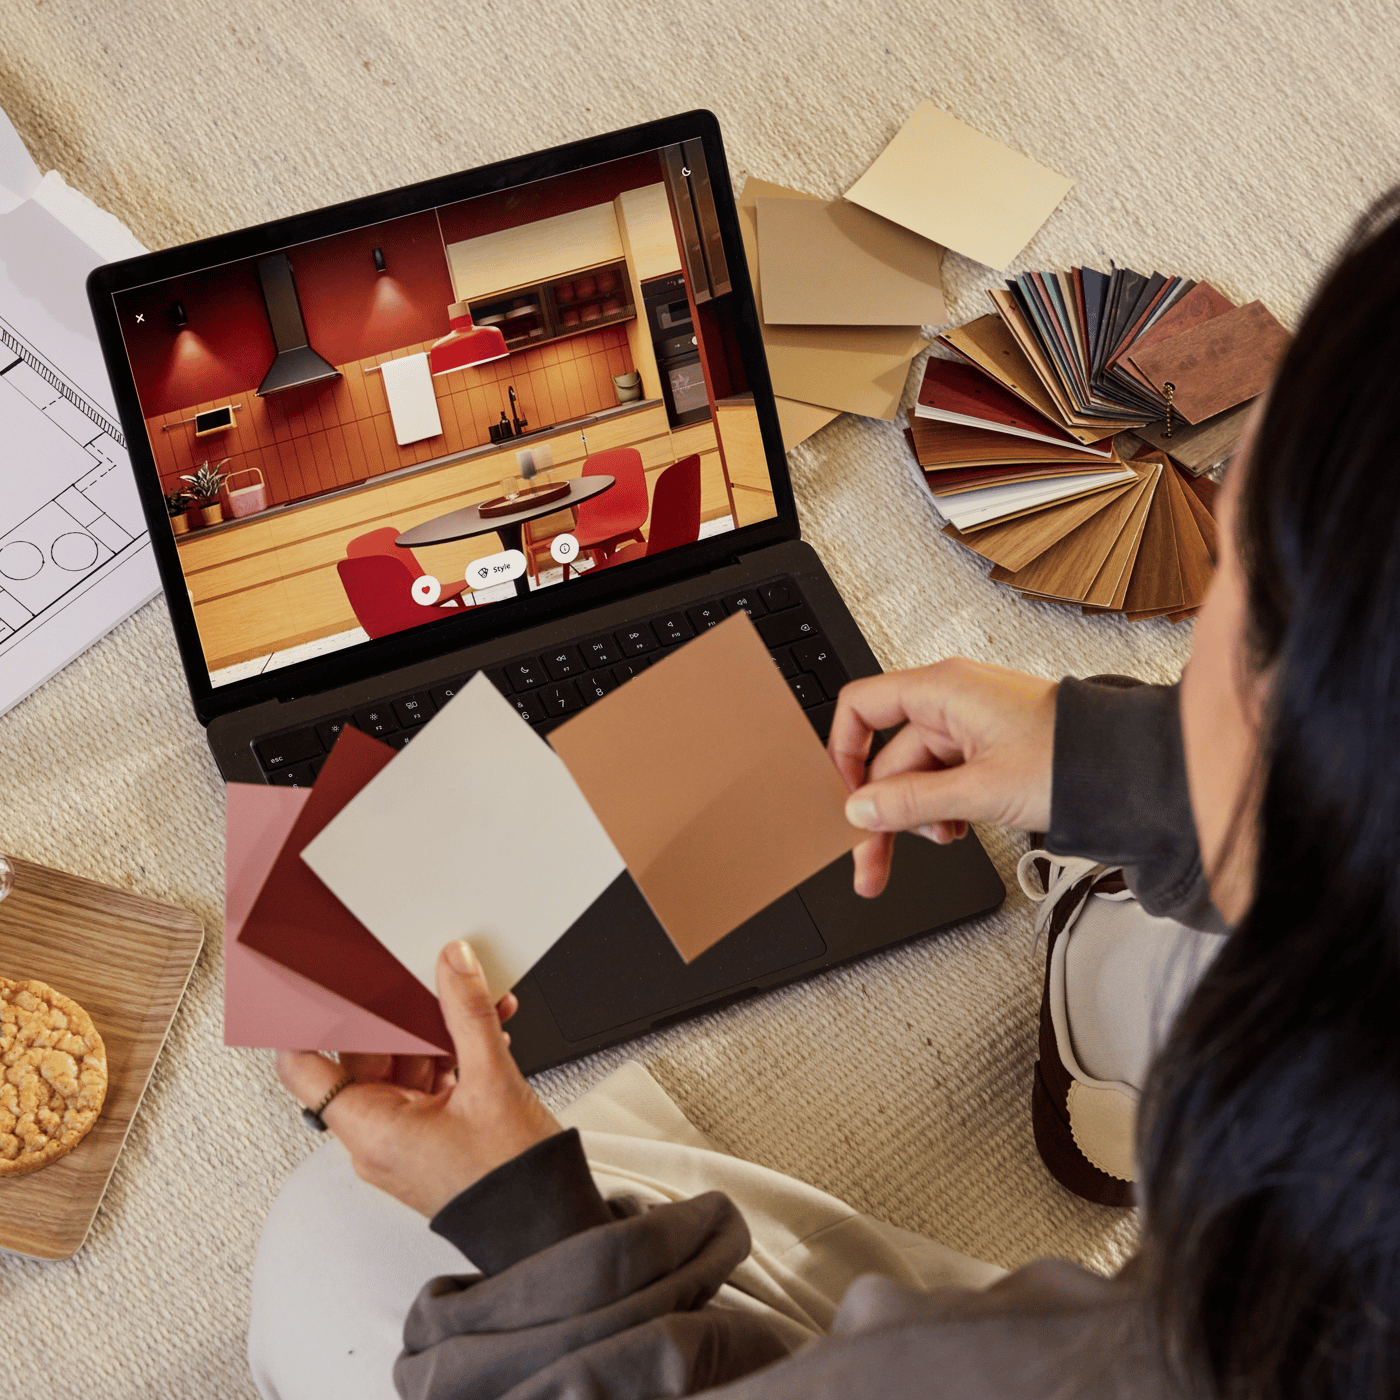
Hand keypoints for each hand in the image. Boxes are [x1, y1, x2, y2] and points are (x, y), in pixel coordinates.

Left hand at [277, 941, 560, 1217]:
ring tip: (474, 1011)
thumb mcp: (492, 1081)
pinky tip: (484, 1037)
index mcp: (371, 1129)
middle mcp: (377, 1138)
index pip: (304, 1067)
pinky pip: (427, 1085)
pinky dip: (452, 1057)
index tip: (317, 986)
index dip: (306, 1020)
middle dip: (400, 1016)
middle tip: (426, 985)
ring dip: (437, 1034)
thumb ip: (468, 1013)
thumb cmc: (510, 1181)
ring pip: (402, 1066)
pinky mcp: (428, 1139)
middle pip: (365, 1057)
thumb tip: (453, 965)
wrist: (543, 1225)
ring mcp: (403, 1140)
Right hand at [828, 658, 1057, 897]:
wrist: (1131, 770)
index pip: (861, 707)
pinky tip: (958, 830)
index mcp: (942, 691)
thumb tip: (861, 810)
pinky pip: (945, 780)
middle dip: (881, 812)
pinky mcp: (987, 751)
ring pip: (917, 775)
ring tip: (939, 842)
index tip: (844, 797)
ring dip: (917, 815)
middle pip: (889, 757)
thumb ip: (912, 801)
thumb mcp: (980, 789)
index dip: (844, 752)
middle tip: (870, 863)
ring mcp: (969, 727)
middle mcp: (950, 703)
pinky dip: (943, 809)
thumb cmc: (1070, 759)